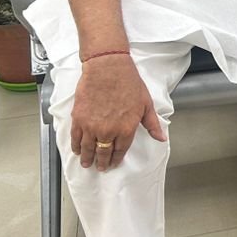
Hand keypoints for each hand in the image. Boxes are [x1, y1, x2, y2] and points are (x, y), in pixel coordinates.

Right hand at [70, 53, 164, 170]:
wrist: (108, 68)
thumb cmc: (129, 83)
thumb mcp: (146, 104)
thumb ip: (152, 124)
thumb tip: (161, 138)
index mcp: (126, 129)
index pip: (120, 151)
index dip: (116, 159)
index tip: (113, 164)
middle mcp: (108, 131)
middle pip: (103, 153)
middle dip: (102, 162)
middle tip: (100, 168)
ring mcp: (91, 126)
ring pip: (88, 148)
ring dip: (88, 158)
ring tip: (87, 164)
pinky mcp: (79, 119)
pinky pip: (76, 138)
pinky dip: (76, 146)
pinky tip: (77, 150)